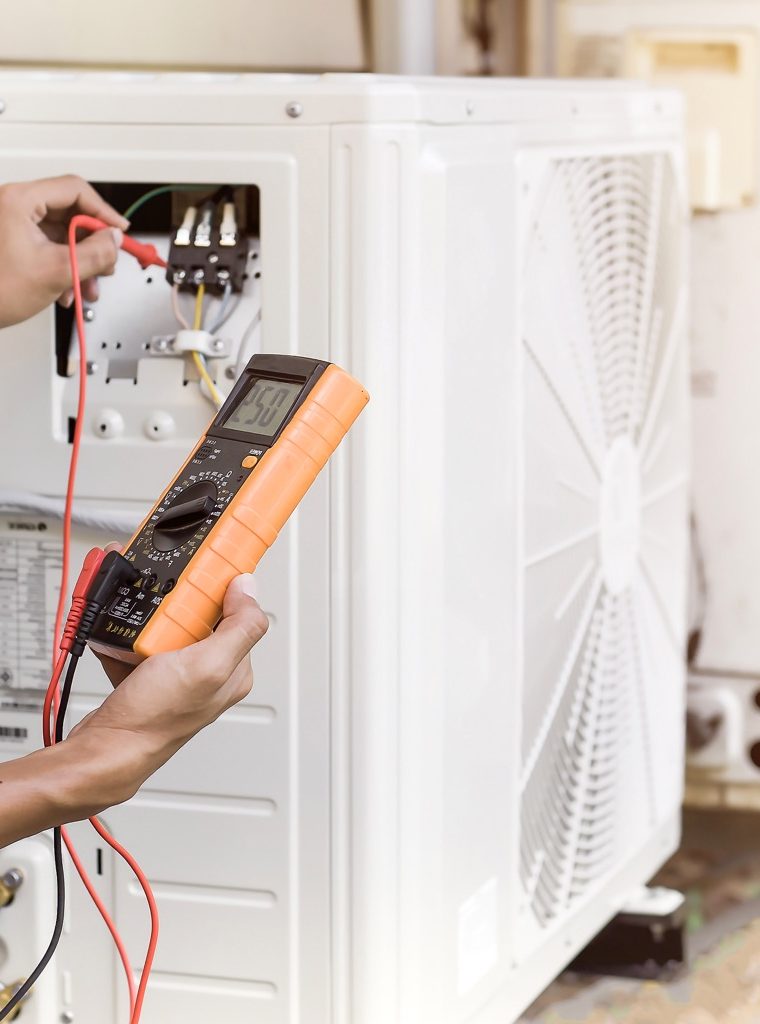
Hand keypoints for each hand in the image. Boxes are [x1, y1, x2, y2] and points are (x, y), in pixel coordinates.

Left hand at [0, 175, 128, 328]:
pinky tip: (69, 288)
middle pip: (70, 213)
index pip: (75, 190)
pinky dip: (65, 266)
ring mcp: (13, 224)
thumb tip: (114, 241)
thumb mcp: (57, 271)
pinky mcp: (13, 241)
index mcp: (19, 201)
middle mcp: (14, 206)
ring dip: (81, 260)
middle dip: (93, 243)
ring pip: (62, 234)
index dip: (103, 212)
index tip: (119, 231)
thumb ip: (94, 253)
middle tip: (106, 262)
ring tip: (88, 284)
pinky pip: (49, 247)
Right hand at [72, 574, 268, 807]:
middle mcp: (211, 673)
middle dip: (178, 609)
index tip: (198, 583)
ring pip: (170, 629)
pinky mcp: (152, 679)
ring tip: (141, 634)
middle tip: (163, 619)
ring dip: (150, 624)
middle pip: (201, 618)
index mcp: (236, 670)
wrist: (106, 748)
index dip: (220, 593)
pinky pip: (143, 645)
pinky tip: (122, 643)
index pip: (239, 615)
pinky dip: (130, 640)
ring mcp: (180, 677)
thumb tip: (250, 588)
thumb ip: (239, 627)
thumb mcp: (208, 665)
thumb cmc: (155, 718)